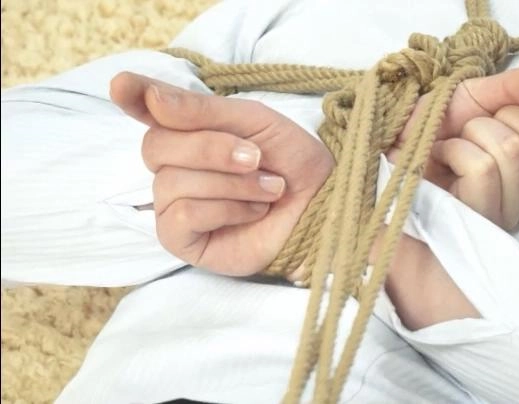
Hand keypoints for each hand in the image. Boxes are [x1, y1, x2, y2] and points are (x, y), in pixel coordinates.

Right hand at [110, 73, 333, 276]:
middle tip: (257, 158)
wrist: (320, 203)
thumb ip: (201, 110)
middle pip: (156, 146)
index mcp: (189, 132)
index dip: (133, 98)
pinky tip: (253, 212)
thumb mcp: (253, 122)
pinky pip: (182, 216)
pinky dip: (225, 209)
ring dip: (232, 183)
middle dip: (212, 148)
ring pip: (172, 183)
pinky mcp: (182, 240)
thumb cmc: (290, 161)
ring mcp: (174, 205)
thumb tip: (150, 98)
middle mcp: (174, 167)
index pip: (147, 112)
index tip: (122, 86)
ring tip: (269, 189)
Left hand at [389, 52, 518, 228]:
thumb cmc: (430, 132)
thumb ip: (515, 86)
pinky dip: (455, 152)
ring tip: (450, 148)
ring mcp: (511, 211)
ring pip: (512, 150)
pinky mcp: (482, 220)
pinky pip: (483, 167)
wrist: (391, 156)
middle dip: (500, 116)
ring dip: (471, 134)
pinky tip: (442, 165)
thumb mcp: (473, 97)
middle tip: (471, 128)